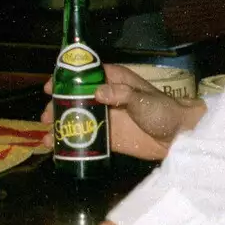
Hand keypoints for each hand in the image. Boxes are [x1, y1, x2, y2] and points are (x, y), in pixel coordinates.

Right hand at [40, 65, 203, 160]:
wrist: (179, 137)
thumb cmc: (164, 111)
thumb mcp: (142, 99)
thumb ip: (121, 95)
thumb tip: (97, 93)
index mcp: (114, 81)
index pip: (85, 75)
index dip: (65, 79)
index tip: (50, 88)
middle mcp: (106, 97)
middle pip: (75, 98)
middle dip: (57, 107)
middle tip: (45, 118)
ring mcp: (106, 118)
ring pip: (77, 119)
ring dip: (61, 126)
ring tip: (47, 138)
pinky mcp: (109, 138)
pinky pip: (87, 138)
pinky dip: (72, 142)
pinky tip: (59, 149)